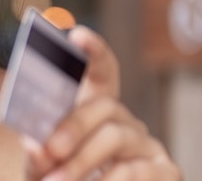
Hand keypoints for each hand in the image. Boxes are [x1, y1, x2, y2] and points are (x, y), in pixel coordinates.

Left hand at [25, 26, 180, 179]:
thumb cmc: (64, 180)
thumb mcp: (44, 166)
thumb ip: (39, 153)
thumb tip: (35, 143)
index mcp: (95, 111)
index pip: (100, 72)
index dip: (92, 51)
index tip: (76, 35)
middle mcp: (125, 120)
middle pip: (104, 105)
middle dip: (73, 126)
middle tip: (50, 148)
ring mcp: (148, 144)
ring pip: (115, 137)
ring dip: (82, 161)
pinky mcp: (166, 170)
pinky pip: (135, 170)